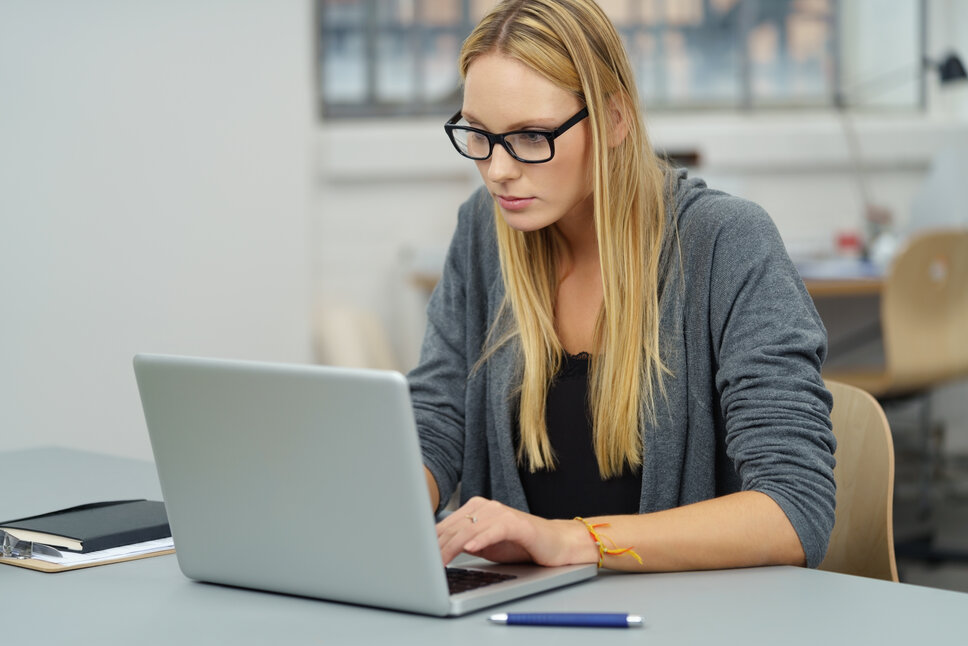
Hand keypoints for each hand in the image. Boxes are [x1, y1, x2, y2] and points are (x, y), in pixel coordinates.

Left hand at [435, 497, 597, 566]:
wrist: (554, 544)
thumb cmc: (519, 545)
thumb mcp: (485, 546)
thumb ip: (463, 543)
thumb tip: (435, 551)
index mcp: (475, 509)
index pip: (446, 526)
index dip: (430, 542)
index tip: (415, 557)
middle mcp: (486, 506)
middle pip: (454, 527)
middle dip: (436, 547)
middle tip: (421, 564)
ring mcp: (501, 512)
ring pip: (470, 529)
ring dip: (452, 547)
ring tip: (438, 561)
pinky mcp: (517, 523)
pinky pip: (495, 530)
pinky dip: (481, 539)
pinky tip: (470, 547)